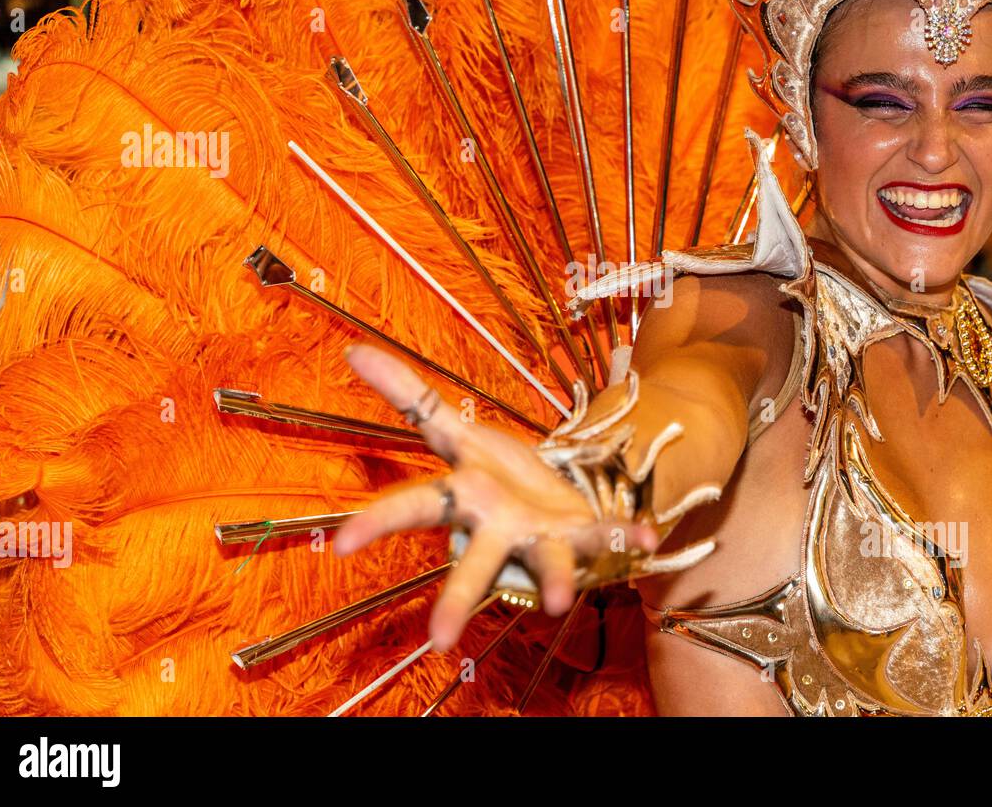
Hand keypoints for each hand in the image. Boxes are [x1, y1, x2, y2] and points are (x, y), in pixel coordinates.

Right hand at [333, 343, 659, 650]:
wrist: (551, 501)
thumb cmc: (495, 474)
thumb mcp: (452, 430)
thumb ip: (404, 393)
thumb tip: (348, 350)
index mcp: (461, 495)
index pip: (413, 506)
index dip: (376, 524)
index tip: (341, 545)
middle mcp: (497, 527)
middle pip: (475, 564)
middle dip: (455, 598)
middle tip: (438, 641)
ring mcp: (542, 536)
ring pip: (545, 564)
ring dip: (553, 582)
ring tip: (556, 604)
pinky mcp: (582, 535)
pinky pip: (607, 536)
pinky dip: (628, 535)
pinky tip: (650, 535)